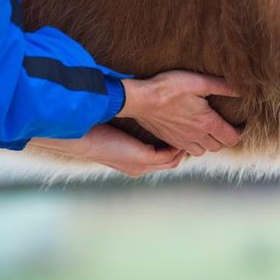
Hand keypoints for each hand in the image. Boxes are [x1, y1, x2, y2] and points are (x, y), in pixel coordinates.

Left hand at [26, 125, 185, 176]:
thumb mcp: (113, 130)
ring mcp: (142, 165)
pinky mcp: (144, 158)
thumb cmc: (94, 131)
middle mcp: (139, 167)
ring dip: (185, 149)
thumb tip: (126, 112)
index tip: (180, 135)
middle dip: (182, 150)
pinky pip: (169, 155)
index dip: (170, 148)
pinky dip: (178, 147)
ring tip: (196, 137)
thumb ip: (124, 126)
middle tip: (195, 137)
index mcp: (132, 161)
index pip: (157, 158)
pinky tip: (186, 136)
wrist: (84, 139)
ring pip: (172, 160)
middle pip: (168, 162)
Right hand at [117, 71, 241, 155]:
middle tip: (226, 126)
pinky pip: (188, 151)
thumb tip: (241, 89)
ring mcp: (183, 141)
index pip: (232, 138)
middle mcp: (197, 136)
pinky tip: (191, 134)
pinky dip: (194, 145)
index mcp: (207, 123)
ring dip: (209, 144)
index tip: (241, 124)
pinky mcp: (171, 141)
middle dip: (226, 138)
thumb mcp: (198, 82)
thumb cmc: (169, 88)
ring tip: (209, 131)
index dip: (240, 132)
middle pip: (219, 146)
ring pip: (203, 151)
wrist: (140, 100)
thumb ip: (222, 86)